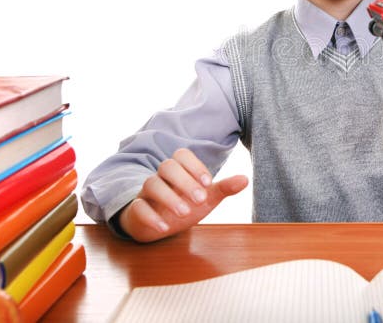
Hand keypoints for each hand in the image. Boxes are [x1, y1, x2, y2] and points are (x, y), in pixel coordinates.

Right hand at [119, 148, 248, 242]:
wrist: (159, 223)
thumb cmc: (185, 204)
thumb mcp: (206, 197)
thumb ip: (224, 188)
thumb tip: (245, 179)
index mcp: (179, 170)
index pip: (182, 155)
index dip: (195, 166)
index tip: (209, 183)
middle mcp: (161, 177)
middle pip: (167, 166)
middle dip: (184, 181)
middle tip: (200, 199)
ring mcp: (146, 192)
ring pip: (151, 184)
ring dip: (169, 198)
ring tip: (185, 213)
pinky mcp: (137, 210)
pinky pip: (138, 208)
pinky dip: (151, 217)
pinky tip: (165, 228)